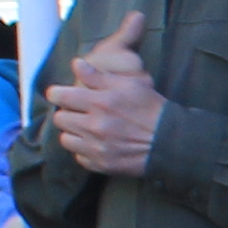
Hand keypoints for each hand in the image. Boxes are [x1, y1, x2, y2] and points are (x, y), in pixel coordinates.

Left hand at [45, 14, 165, 173]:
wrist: (170, 143)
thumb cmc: (151, 109)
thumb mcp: (129, 85)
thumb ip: (98, 76)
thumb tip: (76, 64)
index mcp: (98, 102)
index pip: (59, 96)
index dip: (57, 93)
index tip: (61, 94)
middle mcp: (93, 126)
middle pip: (60, 118)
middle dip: (67, 113)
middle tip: (79, 112)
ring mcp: (96, 147)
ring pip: (65, 139)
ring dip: (73, 133)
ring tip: (86, 129)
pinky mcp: (101, 164)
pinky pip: (79, 157)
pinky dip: (85, 151)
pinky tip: (97, 144)